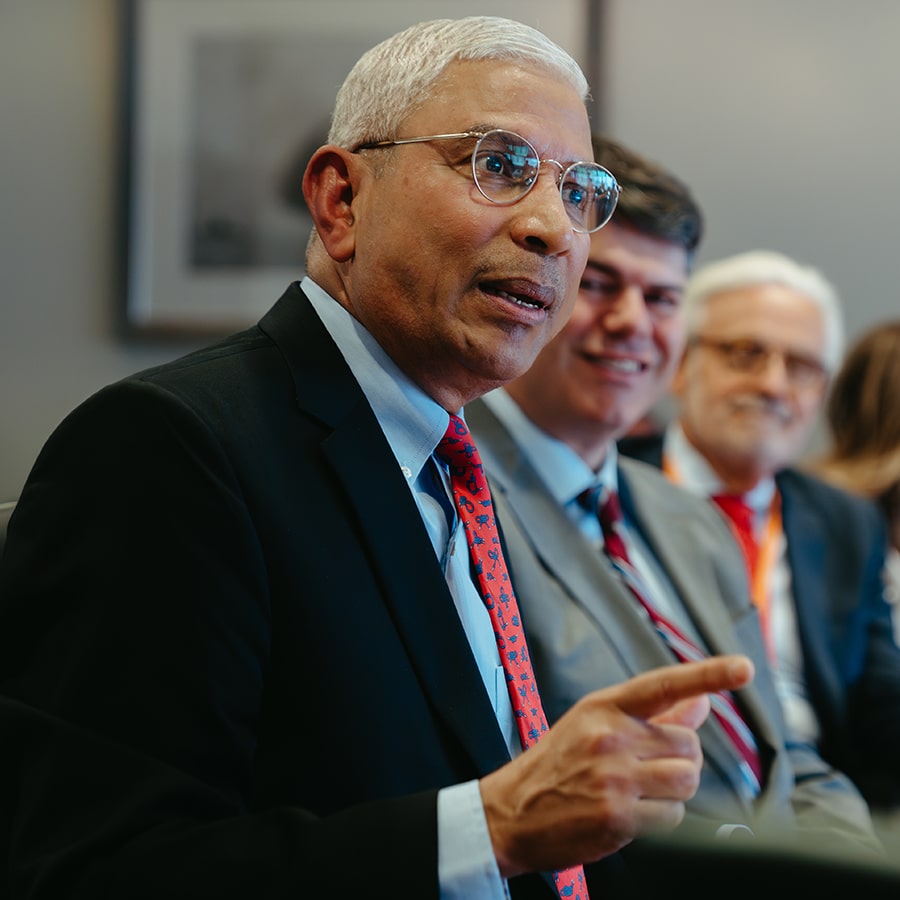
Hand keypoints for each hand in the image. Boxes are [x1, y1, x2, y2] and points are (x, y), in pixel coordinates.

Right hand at [479, 654, 753, 877]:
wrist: (512, 811)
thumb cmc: (556, 764)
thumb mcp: (594, 724)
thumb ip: (651, 713)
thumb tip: (702, 700)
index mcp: (604, 706)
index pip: (663, 684)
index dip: (708, 674)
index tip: (743, 668)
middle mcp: (610, 736)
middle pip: (688, 744)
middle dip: (680, 760)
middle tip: (650, 769)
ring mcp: (614, 777)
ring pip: (687, 780)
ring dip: (675, 790)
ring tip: (642, 790)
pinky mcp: (618, 817)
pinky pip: (673, 815)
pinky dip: (662, 818)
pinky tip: (632, 813)